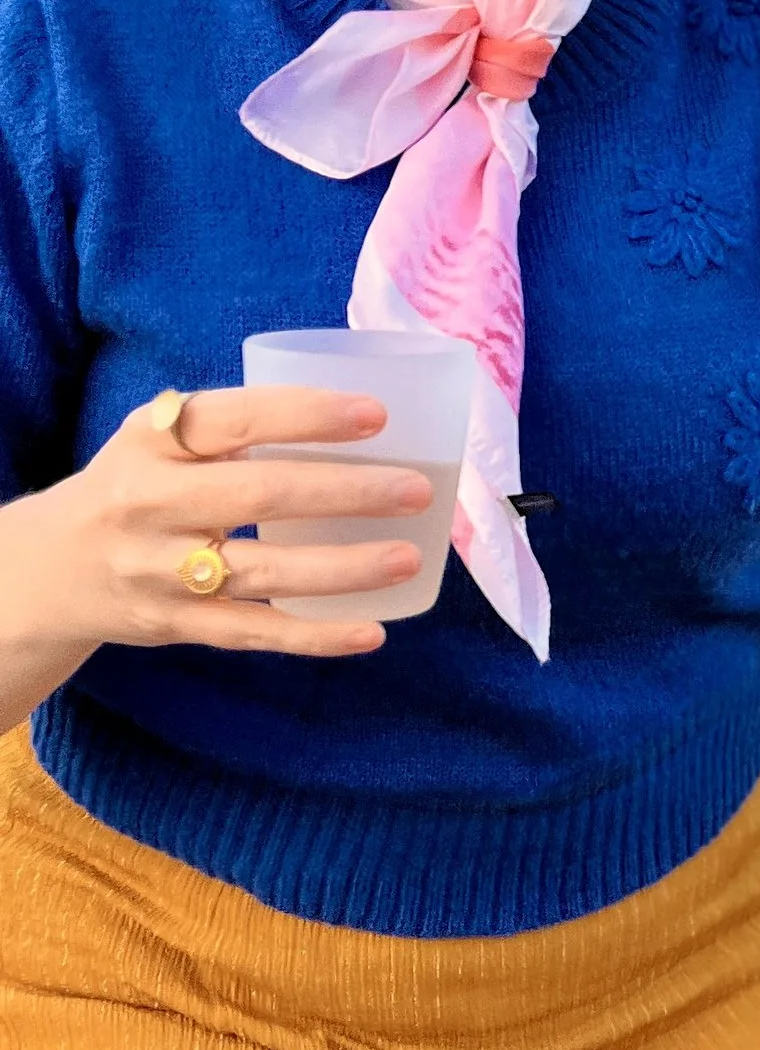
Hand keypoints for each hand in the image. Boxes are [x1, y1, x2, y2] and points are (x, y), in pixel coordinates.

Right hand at [1, 385, 433, 674]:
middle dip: (346, 492)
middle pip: (259, 494)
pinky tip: (370, 631)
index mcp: (153, 441)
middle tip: (415, 489)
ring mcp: (161, 570)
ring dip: (343, 568)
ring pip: (263, 571)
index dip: (307, 415)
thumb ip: (233, 427)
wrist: (53, 568)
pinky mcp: (174, 626)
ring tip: (409, 556)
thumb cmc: (137, 486)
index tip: (377, 416)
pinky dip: (314, 635)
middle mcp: (151, 502)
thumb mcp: (160, 440)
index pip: (235, 418)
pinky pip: (254, 632)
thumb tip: (360, 417)